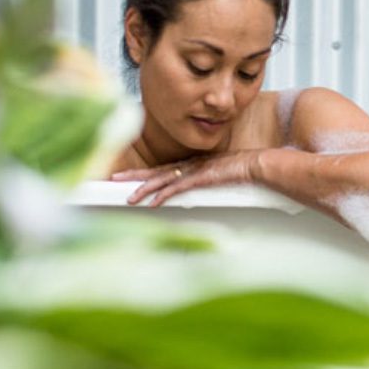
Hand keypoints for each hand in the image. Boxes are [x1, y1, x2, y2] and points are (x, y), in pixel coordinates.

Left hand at [109, 150, 266, 207]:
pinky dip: (163, 196)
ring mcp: (193, 171)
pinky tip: (152, 204)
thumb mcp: (218, 176)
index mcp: (191, 165)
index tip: (128, 177)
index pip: (162, 170)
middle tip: (114, 178)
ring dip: (144, 189)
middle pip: (155, 171)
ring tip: (128, 197)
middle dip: (134, 176)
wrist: (255, 165)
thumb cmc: (241, 170)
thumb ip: (206, 181)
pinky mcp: (200, 179)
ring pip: (162, 180)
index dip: (144, 174)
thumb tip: (196, 188)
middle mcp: (188, 165)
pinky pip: (176, 189)